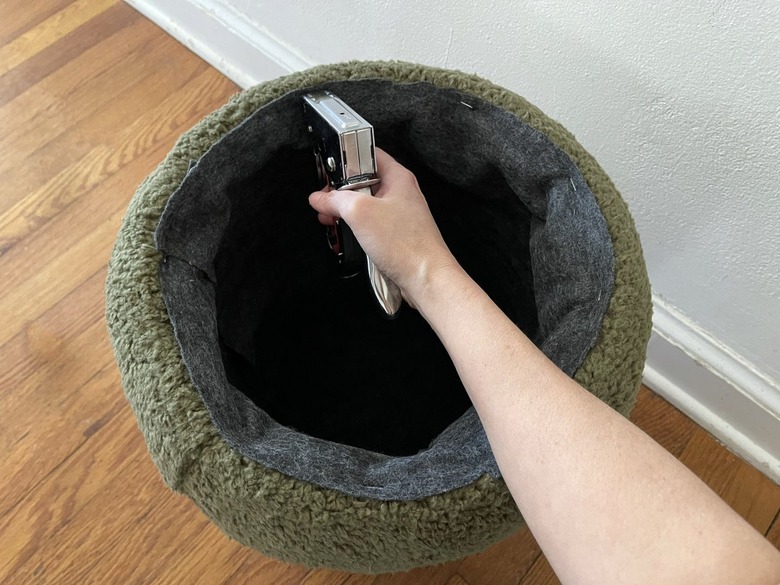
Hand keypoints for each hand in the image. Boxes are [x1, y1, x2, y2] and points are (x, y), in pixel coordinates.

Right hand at [308, 148, 457, 307]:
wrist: (426, 278)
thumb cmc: (406, 244)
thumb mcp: (360, 212)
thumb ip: (335, 200)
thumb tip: (319, 198)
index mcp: (398, 178)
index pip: (369, 155)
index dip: (345, 160)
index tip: (328, 172)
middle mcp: (401, 194)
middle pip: (363, 182)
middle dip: (340, 193)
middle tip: (325, 202)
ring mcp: (399, 216)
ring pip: (366, 206)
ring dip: (346, 213)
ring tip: (331, 221)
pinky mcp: (396, 236)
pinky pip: (372, 226)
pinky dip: (356, 229)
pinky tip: (346, 237)